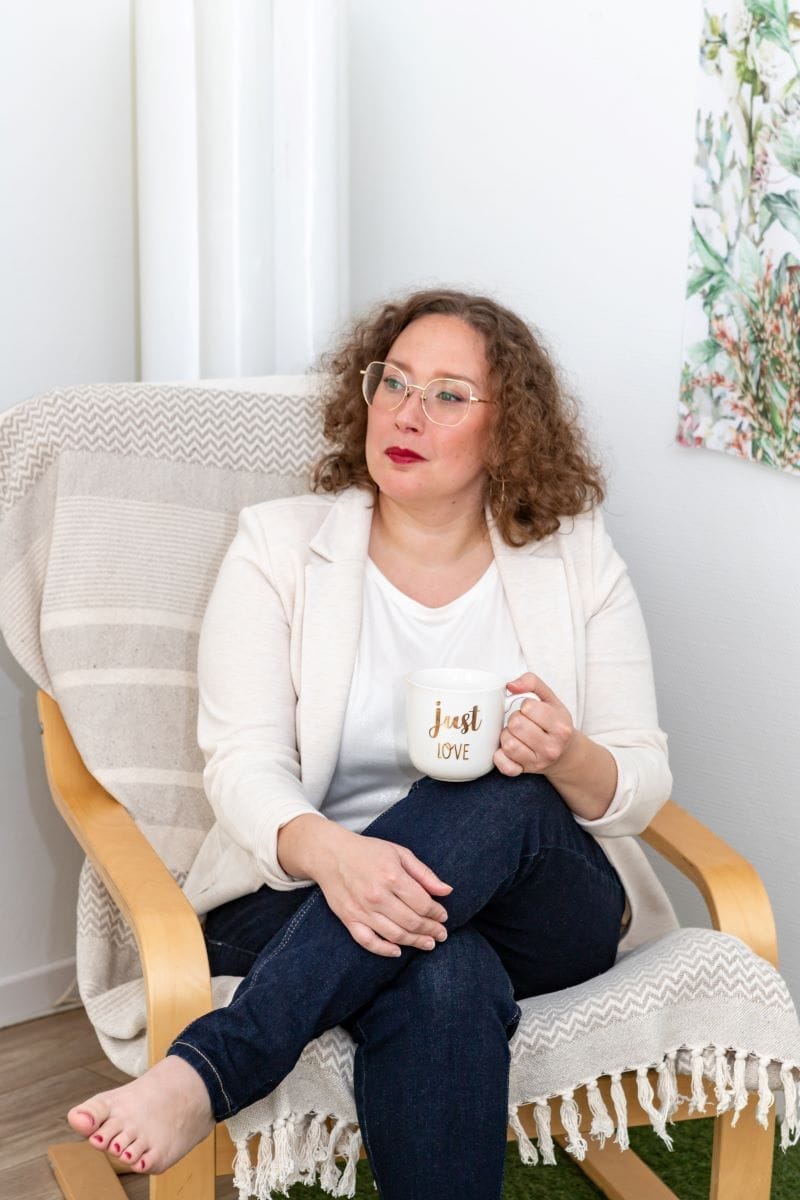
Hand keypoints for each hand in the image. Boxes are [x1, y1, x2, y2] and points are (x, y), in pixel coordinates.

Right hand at [314, 827, 452, 957]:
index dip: (437, 913)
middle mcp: (377, 896)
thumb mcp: (399, 853)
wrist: (330, 853)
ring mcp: (362, 910)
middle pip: (411, 922)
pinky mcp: (348, 918)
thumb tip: (447, 891)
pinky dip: (383, 950)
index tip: (443, 916)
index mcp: (392, 876)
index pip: (423, 903)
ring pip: (394, 935)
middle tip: (441, 934)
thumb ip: (424, 874)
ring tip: (428, 943)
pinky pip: (367, 941)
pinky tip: (397, 951)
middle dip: (431, 930)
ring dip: (414, 942)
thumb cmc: (368, 851)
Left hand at [494, 672, 576, 777]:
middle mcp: (552, 747)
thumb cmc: (554, 723)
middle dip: (515, 720)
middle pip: (516, 724)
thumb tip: (510, 685)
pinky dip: (501, 756)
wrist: (565, 754)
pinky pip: (503, 764)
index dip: (525, 706)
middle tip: (522, 723)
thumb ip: (532, 682)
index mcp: (560, 726)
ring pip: (507, 743)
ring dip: (507, 736)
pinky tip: (509, 750)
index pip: (528, 707)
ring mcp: (538, 762)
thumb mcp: (550, 699)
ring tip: (517, 735)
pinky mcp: (524, 772)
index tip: (531, 711)